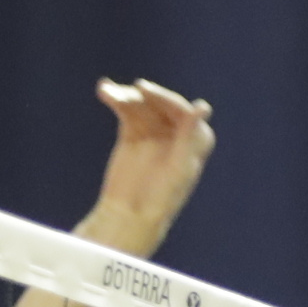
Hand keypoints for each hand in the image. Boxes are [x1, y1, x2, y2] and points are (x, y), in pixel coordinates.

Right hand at [75, 78, 216, 254]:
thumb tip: (203, 105)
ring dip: (126, 96)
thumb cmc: (161, 198)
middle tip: (134, 91)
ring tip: (108, 92)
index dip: (166, 100)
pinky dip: (117, 100)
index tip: (145, 91)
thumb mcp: (178, 166)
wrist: (130, 215)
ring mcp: (155, 132)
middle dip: (147, 97)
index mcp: (196, 141)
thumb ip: (189, 135)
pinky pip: (127, 112)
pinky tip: (104, 91)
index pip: (182, 113)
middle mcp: (178, 134)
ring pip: (142, 107)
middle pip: (162, 106)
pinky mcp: (134, 134)